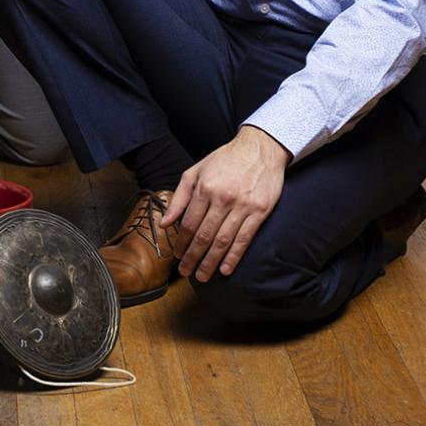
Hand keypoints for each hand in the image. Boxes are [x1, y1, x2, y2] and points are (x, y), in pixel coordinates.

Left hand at [161, 125, 289, 280]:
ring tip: (202, 276)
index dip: (182, 242)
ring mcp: (243, 206)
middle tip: (185, 272)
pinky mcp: (260, 212)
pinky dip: (234, 256)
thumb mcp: (196, 171)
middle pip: (204, 236)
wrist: (260, 149)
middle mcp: (222, 198)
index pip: (189, 223)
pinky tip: (226, 269)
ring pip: (223, 241)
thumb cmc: (226, 160)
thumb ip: (179, 198)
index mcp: (204, 188)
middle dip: (192, 257)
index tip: (177, 255)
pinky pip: (244, 239)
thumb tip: (165, 223)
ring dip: (211, 262)